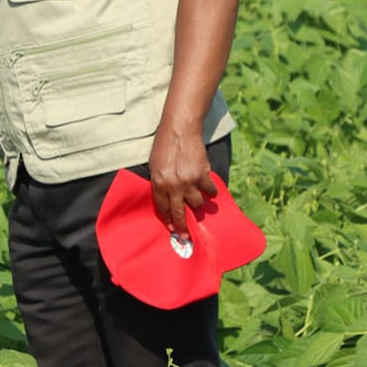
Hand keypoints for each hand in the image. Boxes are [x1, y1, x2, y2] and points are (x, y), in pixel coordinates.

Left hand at [148, 121, 217, 235]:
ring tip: (198, 196)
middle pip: (179, 213)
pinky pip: (210, 191)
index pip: (162, 208)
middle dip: (183, 227)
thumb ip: (160, 181)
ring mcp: (188, 182)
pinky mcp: (202, 176)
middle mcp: (173, 186)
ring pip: (197, 203)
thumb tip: (167, 197)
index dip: (168, 220)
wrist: (179, 130)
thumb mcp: (155, 164)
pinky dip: (211, 191)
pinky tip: (210, 187)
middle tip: (187, 236)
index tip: (172, 228)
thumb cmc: (164, 145)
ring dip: (199, 202)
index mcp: (158, 183)